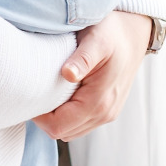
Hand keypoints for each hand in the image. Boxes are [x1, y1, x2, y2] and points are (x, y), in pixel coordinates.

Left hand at [32, 10, 151, 140]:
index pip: (59, 126)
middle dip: (45, 117)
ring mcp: (107, 113)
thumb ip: (83, 59)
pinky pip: (80, 123)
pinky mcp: (107, 109)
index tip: (30, 93)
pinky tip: (61, 92)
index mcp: (99, 101)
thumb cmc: (113, 33)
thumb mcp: (97, 40)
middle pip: (63, 132)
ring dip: (56, 116)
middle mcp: (105, 113)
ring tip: (47, 91)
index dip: (39, 116)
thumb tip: (67, 74)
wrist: (135, 33)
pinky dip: (67, 114)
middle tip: (35, 91)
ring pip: (71, 130)